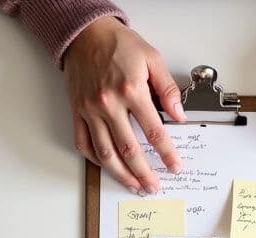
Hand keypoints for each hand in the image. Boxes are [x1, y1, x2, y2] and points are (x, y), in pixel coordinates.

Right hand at [64, 17, 185, 194]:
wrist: (85, 34)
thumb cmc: (118, 44)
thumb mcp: (152, 59)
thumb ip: (167, 89)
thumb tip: (179, 115)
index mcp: (130, 90)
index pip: (154, 131)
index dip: (166, 153)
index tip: (174, 166)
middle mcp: (108, 104)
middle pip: (129, 149)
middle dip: (143, 173)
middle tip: (153, 186)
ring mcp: (90, 110)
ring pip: (105, 153)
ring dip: (121, 174)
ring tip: (133, 185)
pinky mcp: (77, 112)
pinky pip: (84, 143)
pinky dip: (96, 160)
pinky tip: (109, 167)